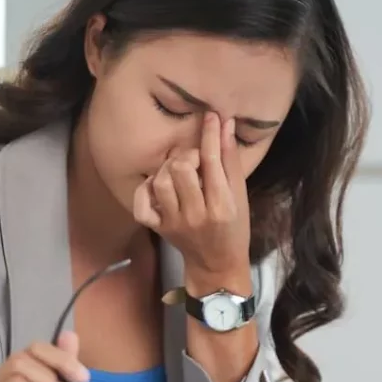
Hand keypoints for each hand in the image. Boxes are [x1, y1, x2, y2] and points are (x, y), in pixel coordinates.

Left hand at [133, 112, 250, 276]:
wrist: (217, 264)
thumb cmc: (234, 228)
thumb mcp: (240, 196)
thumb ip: (231, 161)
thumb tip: (226, 125)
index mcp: (222, 206)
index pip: (212, 161)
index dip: (210, 134)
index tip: (211, 116)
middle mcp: (196, 214)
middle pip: (180, 168)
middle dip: (188, 154)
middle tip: (195, 158)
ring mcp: (174, 222)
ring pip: (160, 181)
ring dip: (168, 168)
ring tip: (179, 170)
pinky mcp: (159, 228)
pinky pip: (141, 204)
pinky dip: (146, 188)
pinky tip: (158, 184)